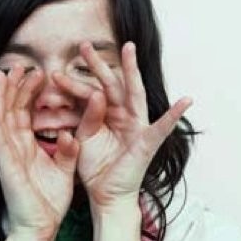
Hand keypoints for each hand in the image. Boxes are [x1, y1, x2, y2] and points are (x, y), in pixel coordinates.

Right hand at [0, 66, 79, 240]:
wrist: (41, 228)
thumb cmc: (48, 202)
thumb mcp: (64, 169)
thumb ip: (69, 150)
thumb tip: (73, 133)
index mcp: (27, 146)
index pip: (26, 112)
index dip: (29, 92)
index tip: (37, 72)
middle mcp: (14, 147)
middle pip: (10, 110)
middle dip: (13, 87)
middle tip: (18, 65)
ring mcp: (7, 155)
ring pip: (0, 120)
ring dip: (0, 97)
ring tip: (1, 75)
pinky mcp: (5, 166)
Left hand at [52, 42, 191, 213]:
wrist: (105, 195)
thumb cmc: (96, 167)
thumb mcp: (85, 138)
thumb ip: (86, 117)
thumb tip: (89, 94)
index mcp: (106, 115)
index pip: (89, 94)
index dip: (73, 83)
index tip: (54, 73)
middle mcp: (122, 116)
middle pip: (109, 84)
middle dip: (97, 64)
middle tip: (84, 45)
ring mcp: (136, 126)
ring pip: (133, 93)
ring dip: (131, 70)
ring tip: (130, 49)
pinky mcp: (147, 142)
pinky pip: (163, 127)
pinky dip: (174, 115)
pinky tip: (186, 100)